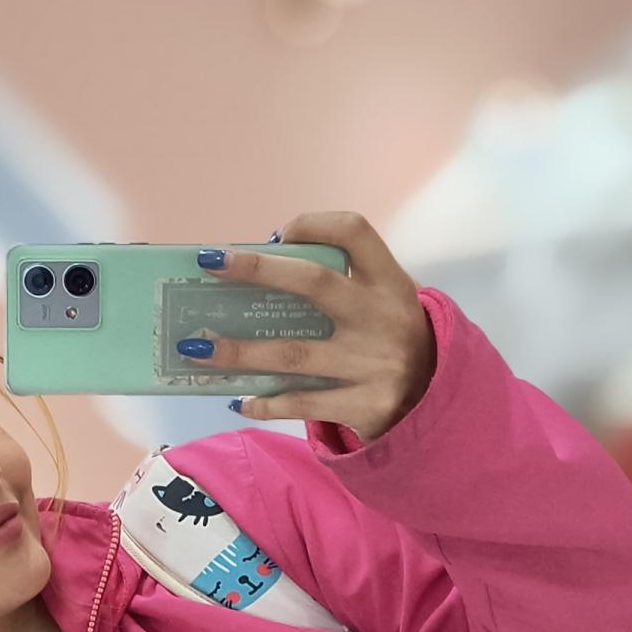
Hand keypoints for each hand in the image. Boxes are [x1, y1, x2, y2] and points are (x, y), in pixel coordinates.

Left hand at [187, 211, 435, 442]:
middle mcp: (384, 318)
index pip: (354, 232)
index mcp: (390, 283)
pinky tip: (239, 399)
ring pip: (294, 355)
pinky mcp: (366, 405)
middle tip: (210, 264)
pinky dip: (266, 402)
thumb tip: (259, 270)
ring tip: (196, 349)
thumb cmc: (389, 340)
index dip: (312, 225)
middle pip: (314, 284)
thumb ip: (340, 285)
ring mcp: (375, 365)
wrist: (436, 403)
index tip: (276, 234)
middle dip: (258, 271)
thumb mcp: (383, 303)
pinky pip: (302, 403)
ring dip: (240, 351)